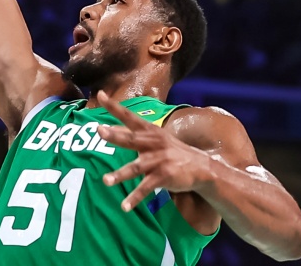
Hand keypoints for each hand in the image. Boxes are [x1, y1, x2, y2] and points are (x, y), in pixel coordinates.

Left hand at [96, 90, 212, 212]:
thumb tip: (107, 128)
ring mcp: (158, 160)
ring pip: (135, 167)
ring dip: (120, 174)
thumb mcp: (154, 137)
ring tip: (105, 181)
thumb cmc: (171, 151)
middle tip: (99, 131)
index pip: (128, 116)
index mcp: (149, 131)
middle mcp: (152, 143)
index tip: (100, 94)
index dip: (114, 106)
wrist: (201, 168)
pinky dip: (135, 198)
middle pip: (131, 138)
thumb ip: (132, 133)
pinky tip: (124, 206)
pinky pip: (146, 188)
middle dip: (115, 135)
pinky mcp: (164, 177)